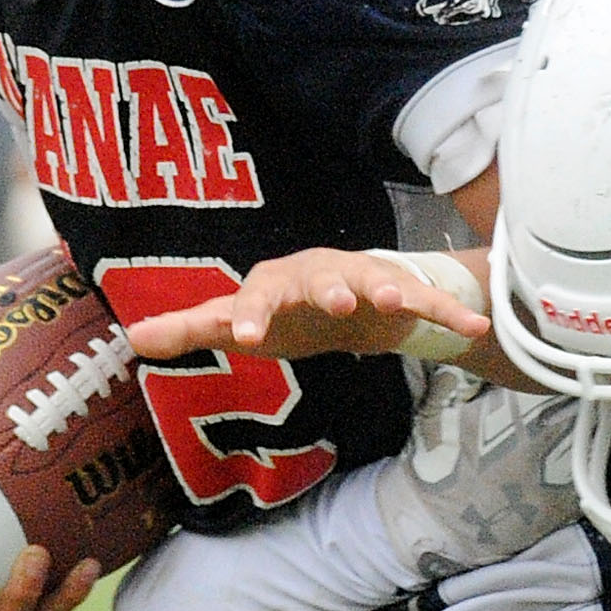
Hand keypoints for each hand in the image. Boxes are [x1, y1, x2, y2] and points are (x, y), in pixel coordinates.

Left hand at [122, 248, 491, 364]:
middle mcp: (321, 273)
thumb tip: (133, 337)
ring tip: (395, 300)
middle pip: (322, 276)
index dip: (251, 312)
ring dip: (386, 286)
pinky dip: (450, 312)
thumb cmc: (289, 310)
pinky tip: (476, 324)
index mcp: (278, 280)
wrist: (351, 299)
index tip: (243, 336)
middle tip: (335, 304)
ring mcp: (365, 280)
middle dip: (329, 288)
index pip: (258, 293)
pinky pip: (428, 302)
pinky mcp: (403, 296)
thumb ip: (194, 327)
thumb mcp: (243, 319)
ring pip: (374, 278)